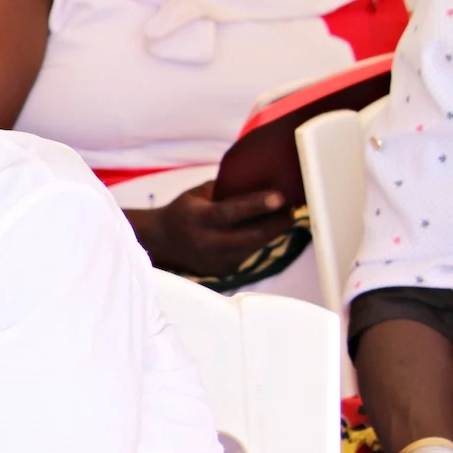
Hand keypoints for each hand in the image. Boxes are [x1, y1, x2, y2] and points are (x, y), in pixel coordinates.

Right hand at [126, 183, 292, 277]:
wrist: (161, 241)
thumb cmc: (184, 211)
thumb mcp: (199, 194)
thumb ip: (226, 190)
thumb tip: (261, 180)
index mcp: (196, 219)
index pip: (230, 213)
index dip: (257, 205)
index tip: (280, 198)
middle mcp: (205, 243)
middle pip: (252, 237)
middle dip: (277, 223)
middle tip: (291, 209)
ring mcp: (213, 261)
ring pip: (254, 248)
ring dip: (271, 233)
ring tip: (281, 217)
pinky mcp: (220, 271)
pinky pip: (247, 255)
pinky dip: (258, 242)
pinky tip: (261, 230)